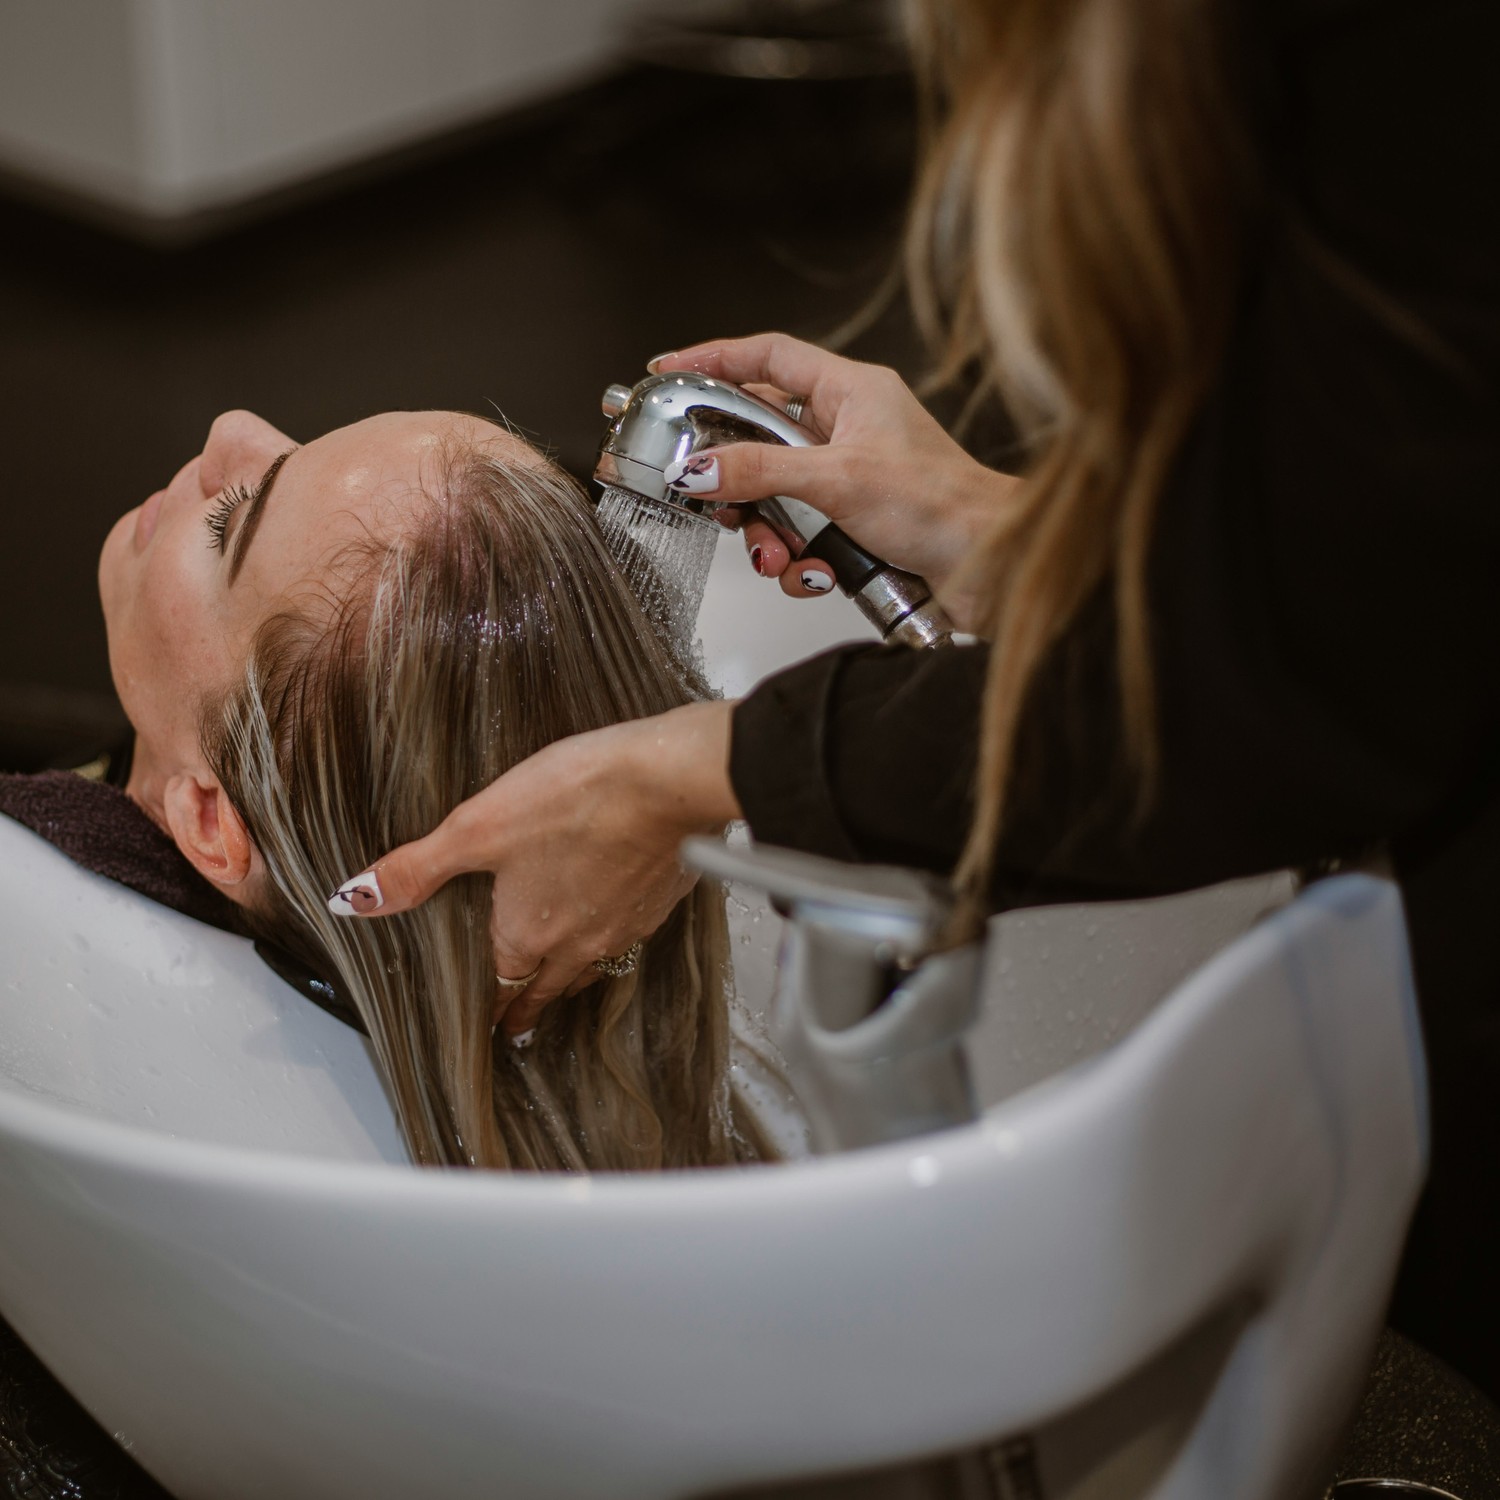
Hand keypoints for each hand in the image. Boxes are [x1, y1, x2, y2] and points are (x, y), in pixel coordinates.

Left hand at [326, 701, 741, 1038]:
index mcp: (527, 934)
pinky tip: (616, 919)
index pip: (503, 987)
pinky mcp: (659, 902)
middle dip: (529, 1007)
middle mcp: (577, 944)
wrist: (668, 783)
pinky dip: (614, 939)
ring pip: (592, 968)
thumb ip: (417, 867)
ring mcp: (624, 926)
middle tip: (520, 1025)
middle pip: (548, 988)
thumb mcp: (478, 826)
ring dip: (572, 980)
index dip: (492, 1008)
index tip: (490, 1027)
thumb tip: (353, 899)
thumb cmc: (576, 799)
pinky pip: (630, 936)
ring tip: (564, 985)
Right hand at [653, 333, 1017, 629]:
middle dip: (737, 482)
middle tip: (715, 500)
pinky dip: (799, 563)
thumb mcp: (837, 480)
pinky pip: (801, 538)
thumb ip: (760, 473)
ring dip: (768, 535)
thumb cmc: (944, 506)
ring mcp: (850, 479)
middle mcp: (849, 429)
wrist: (991, 567)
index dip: (715, 359)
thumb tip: (698, 469)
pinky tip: (817, 575)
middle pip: (760, 439)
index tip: (668, 371)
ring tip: (779, 557)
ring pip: (775, 498)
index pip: (768, 357)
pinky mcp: (854, 525)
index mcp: (851, 392)